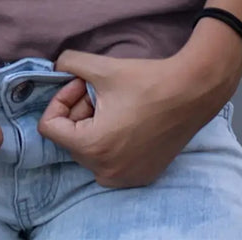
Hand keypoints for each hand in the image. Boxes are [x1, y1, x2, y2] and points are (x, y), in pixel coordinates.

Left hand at [38, 48, 237, 188]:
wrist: (192, 91)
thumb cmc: (146, 80)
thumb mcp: (100, 66)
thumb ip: (67, 63)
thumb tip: (54, 67)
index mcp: (92, 147)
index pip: (49, 127)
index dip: (61, 100)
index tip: (82, 84)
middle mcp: (105, 172)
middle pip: (70, 139)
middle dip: (79, 111)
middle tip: (99, 91)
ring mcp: (125, 178)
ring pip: (89, 150)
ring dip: (93, 125)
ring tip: (114, 104)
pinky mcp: (141, 177)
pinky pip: (109, 161)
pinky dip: (111, 141)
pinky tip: (128, 119)